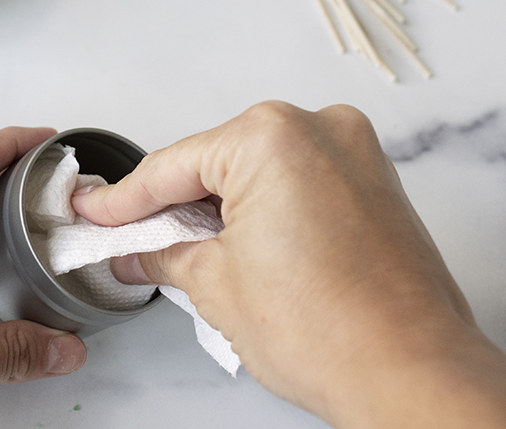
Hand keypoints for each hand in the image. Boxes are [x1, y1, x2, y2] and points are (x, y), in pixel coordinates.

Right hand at [73, 102, 505, 428]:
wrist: (409, 376)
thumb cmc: (332, 333)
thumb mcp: (215, 284)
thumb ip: (163, 255)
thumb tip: (136, 250)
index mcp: (272, 138)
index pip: (173, 166)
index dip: (124, 199)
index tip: (96, 212)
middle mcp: (318, 129)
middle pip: (214, 161)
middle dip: (170, 202)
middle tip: (127, 232)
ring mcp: (351, 153)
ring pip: (254, 170)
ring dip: (213, 205)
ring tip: (173, 244)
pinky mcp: (369, 182)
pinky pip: (293, 180)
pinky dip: (257, 206)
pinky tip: (228, 239)